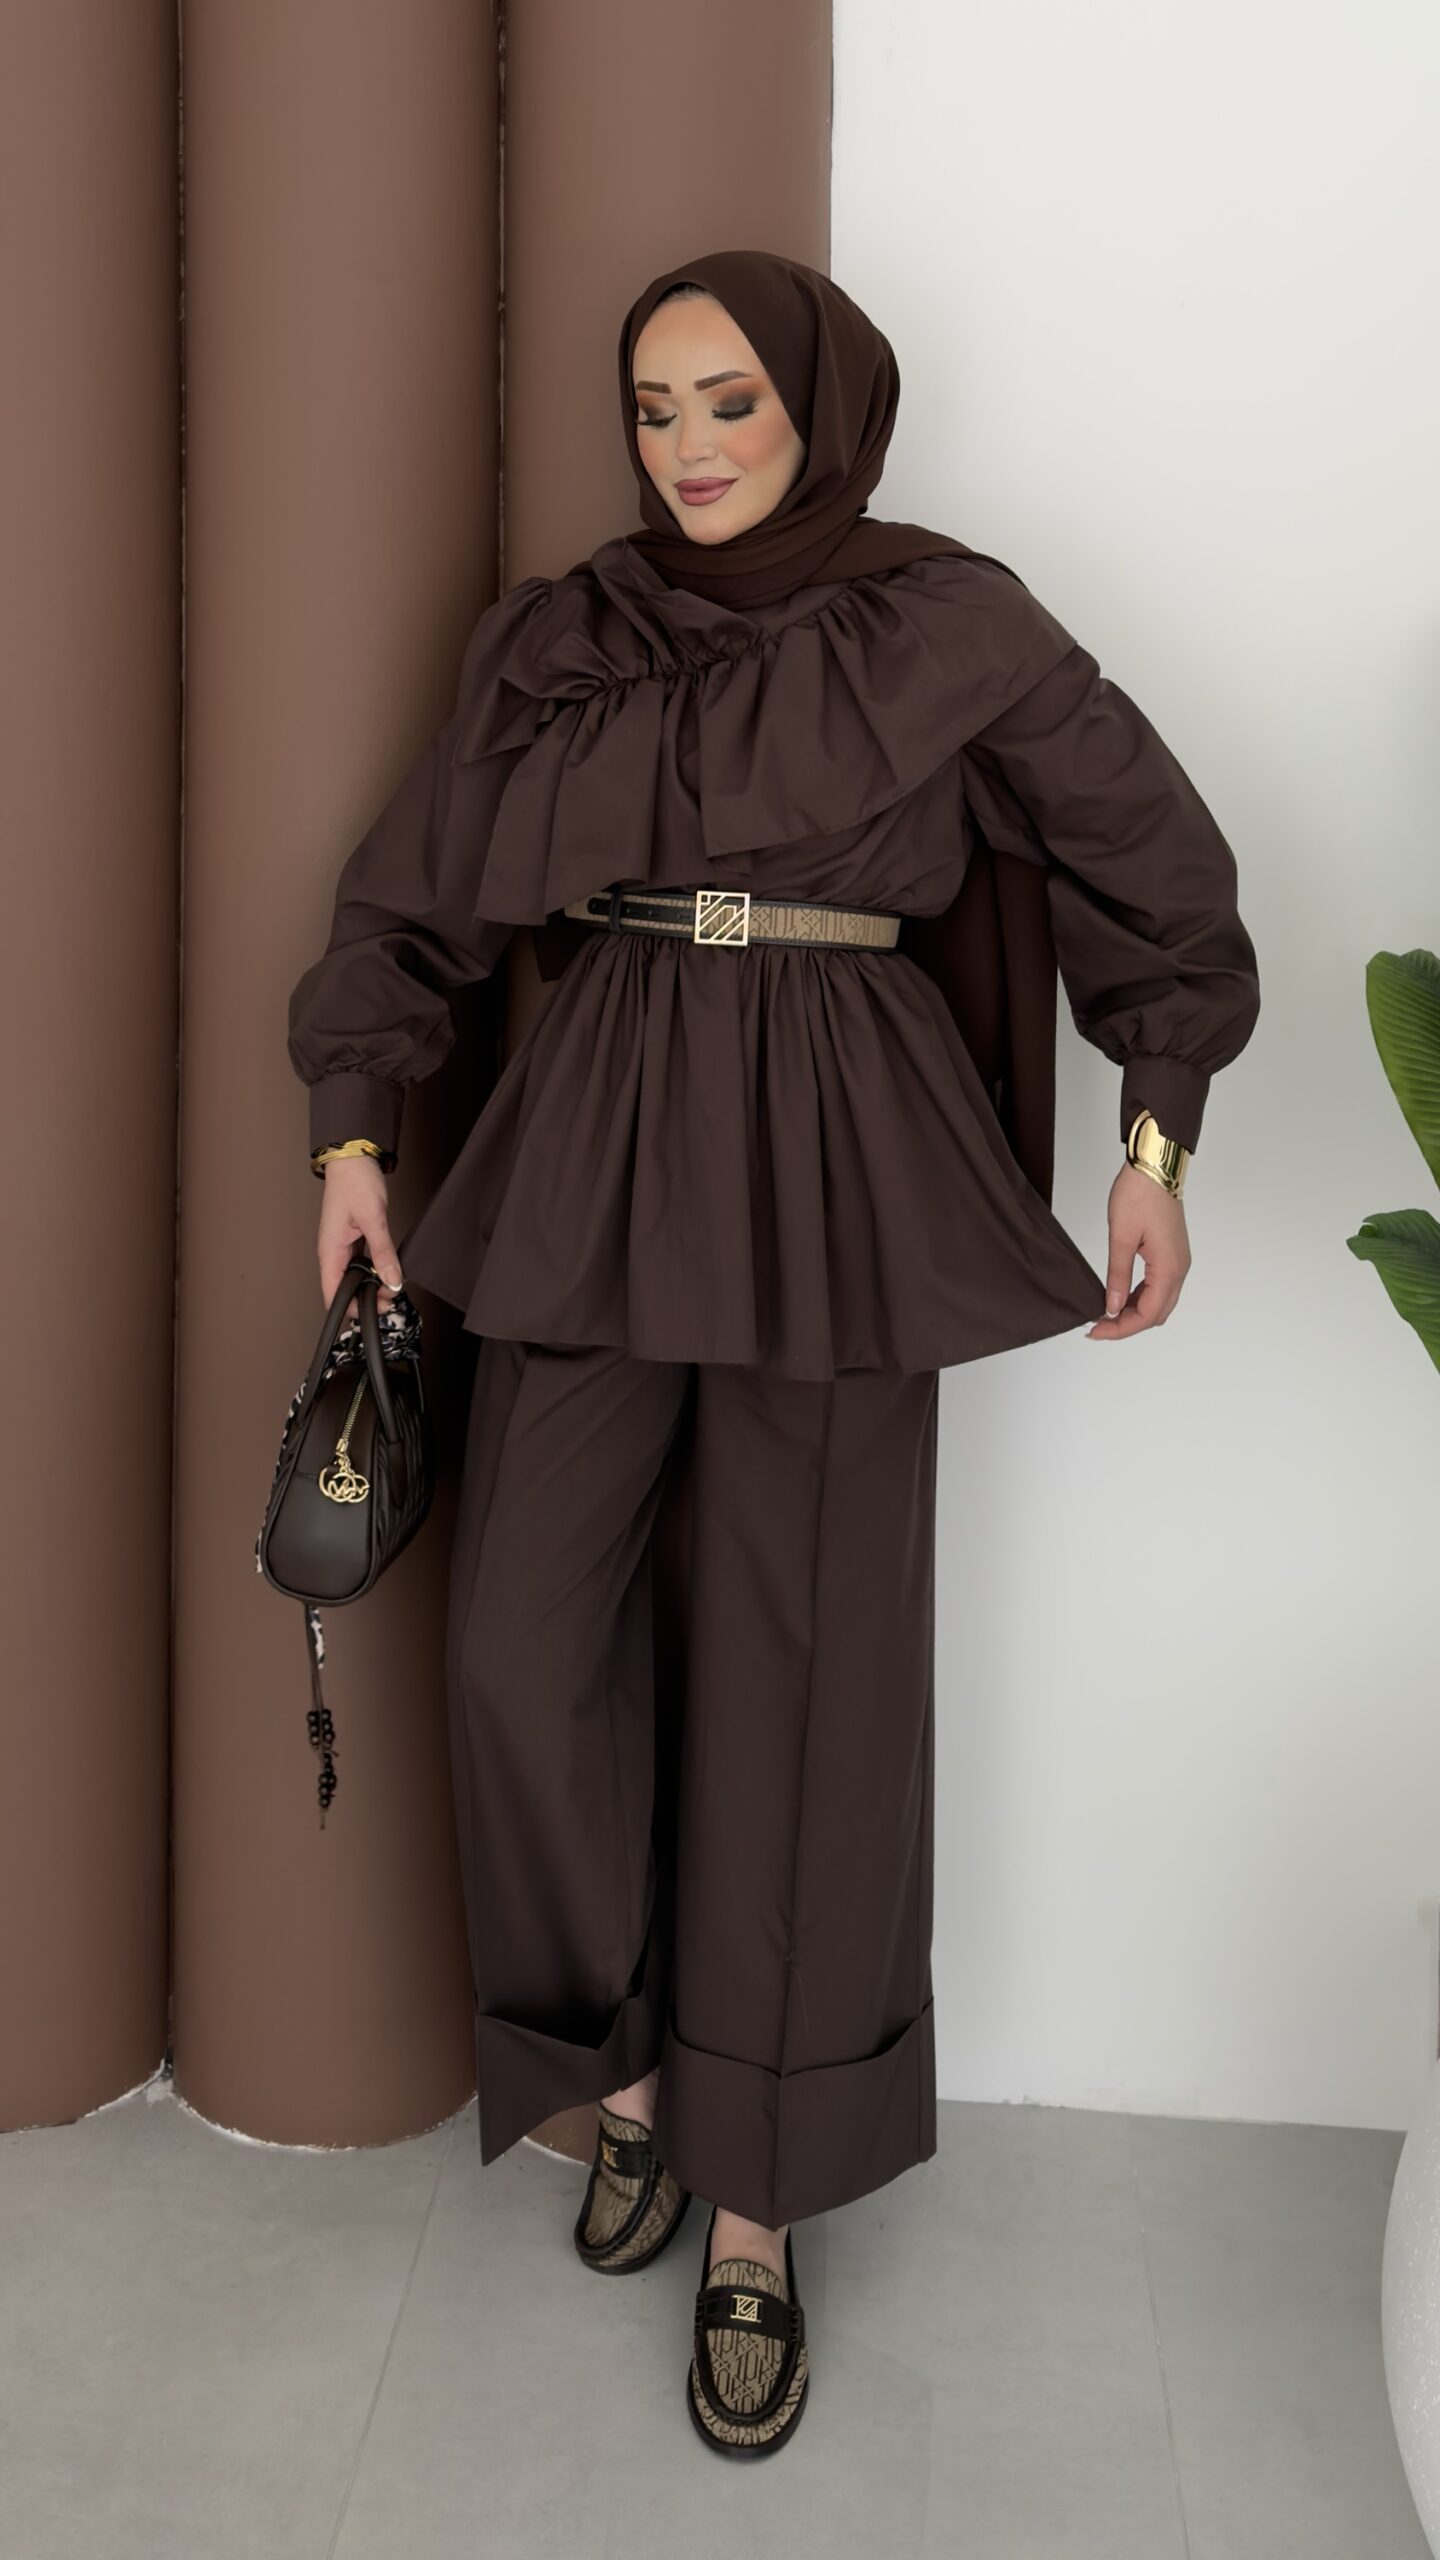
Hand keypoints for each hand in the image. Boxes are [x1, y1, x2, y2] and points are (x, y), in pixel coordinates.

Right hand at [316, 1158, 404, 1321]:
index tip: (373, 1312)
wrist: (353, 1158)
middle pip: (345, 1288)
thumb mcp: (373, 1219)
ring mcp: (342, 1246)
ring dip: (372, 1284)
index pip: (332, 1293)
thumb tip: (392, 1280)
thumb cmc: (355, 1181)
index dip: (350, 1309)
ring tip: (393, 1284)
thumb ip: (382, 1252)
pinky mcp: (352, 1239)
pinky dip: (374, 1270)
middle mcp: (333, 1252)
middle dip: (367, 1298)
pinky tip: (387, 1269)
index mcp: (330, 1250)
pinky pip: (360, 1263)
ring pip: (354, 1277)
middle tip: (392, 1295)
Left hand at [1086, 1161, 1191, 1339]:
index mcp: (1169, 1268)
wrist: (1155, 1166)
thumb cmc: (1140, 1195)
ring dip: (1134, 1312)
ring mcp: (1177, 1261)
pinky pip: (1158, 1286)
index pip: (1147, 1314)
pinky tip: (1119, 1296)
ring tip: (1104, 1313)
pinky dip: (1139, 1297)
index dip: (1121, 1328)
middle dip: (1127, 1325)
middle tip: (1098, 1326)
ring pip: (1159, 1302)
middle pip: (1156, 1314)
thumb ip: (1117, 1276)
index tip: (1096, 1330)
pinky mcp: (1171, 1253)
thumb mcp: (1121, 1238)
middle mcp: (1179, 1269)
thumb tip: (1111, 1307)